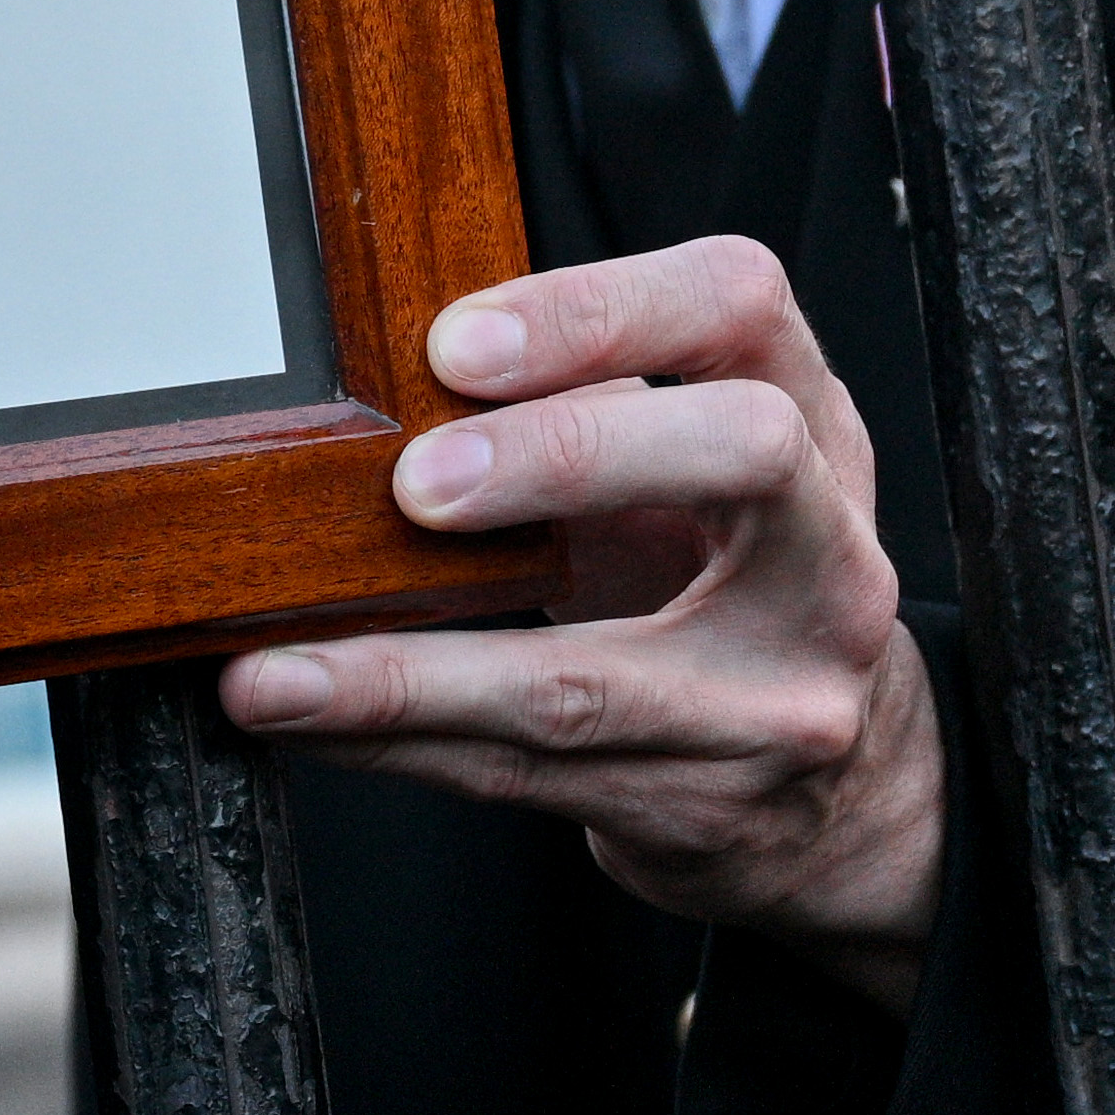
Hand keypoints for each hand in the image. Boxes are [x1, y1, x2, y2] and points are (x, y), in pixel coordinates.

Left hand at [216, 238, 942, 1011]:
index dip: (600, 309)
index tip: (456, 346)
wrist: (842, 799)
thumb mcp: (698, 480)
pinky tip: (307, 720)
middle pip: (742, 451)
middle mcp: (828, 555)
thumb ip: (587, 413)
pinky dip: (396, 745)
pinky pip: (523, 776)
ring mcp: (782, 700)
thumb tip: (376, 387)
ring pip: (589, 680)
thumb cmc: (729, 592)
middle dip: (568, 453)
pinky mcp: (707, 811)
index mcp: (816, 427)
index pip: (742, 303)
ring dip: (406, 675)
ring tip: (272, 673)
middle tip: (415, 485)